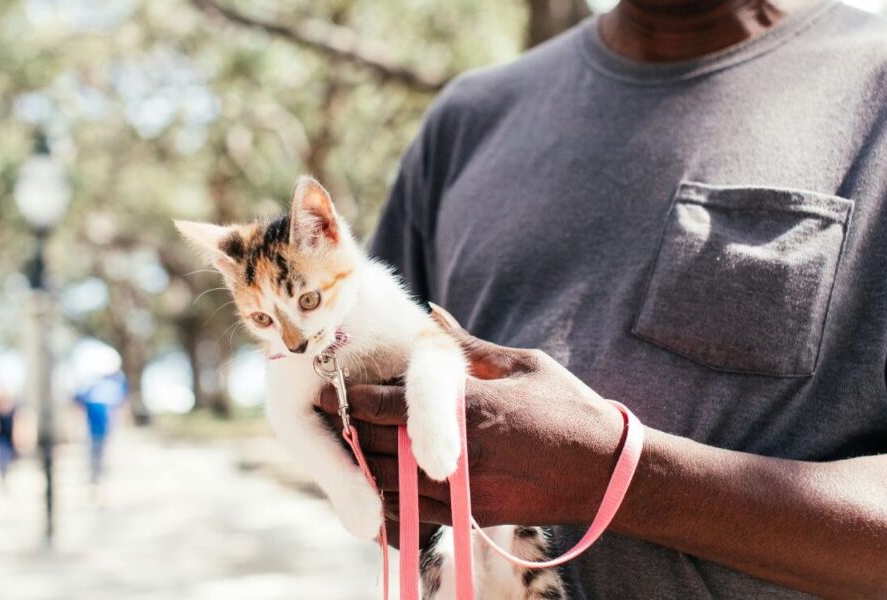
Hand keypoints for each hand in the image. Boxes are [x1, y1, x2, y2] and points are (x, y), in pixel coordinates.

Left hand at [316, 304, 626, 528]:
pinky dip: (385, 497)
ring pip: (387, 482)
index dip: (348, 396)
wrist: (608, 474)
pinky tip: (373, 479)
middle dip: (344, 428)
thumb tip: (432, 315)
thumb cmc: (570, 408)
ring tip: (341, 443)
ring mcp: (463, 490)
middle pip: (377, 445)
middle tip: (322, 411)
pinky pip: (410, 514)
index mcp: (470, 409)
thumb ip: (467, 347)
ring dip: (359, 463)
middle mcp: (459, 453)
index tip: (322, 383)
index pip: (388, 405)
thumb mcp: (521, 364)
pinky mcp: (471, 515)